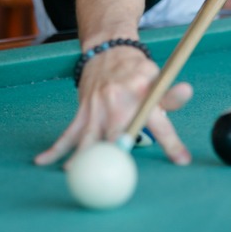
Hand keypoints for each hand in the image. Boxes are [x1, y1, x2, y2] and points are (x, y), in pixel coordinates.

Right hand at [34, 46, 194, 165]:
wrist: (107, 50)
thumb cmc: (137, 72)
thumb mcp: (158, 80)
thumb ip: (170, 96)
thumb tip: (188, 92)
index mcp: (141, 94)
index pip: (160, 122)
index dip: (171, 143)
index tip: (181, 160)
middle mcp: (117, 103)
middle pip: (117, 138)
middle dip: (116, 159)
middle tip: (115, 182)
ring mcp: (96, 108)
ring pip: (88, 140)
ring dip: (82, 161)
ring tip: (78, 179)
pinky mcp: (82, 112)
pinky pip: (67, 134)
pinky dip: (55, 149)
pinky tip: (42, 161)